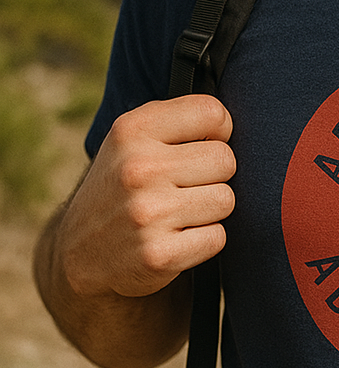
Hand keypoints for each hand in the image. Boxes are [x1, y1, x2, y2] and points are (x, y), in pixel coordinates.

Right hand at [57, 95, 235, 302]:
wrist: (79, 252)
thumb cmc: (123, 186)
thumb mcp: (131, 139)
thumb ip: (178, 118)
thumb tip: (229, 123)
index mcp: (131, 131)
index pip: (211, 113)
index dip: (218, 131)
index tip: (201, 145)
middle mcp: (138, 168)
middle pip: (226, 160)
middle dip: (214, 175)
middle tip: (185, 186)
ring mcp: (148, 213)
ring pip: (226, 200)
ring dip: (210, 209)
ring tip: (179, 212)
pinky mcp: (159, 255)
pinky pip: (217, 238)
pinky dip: (204, 241)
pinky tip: (176, 238)